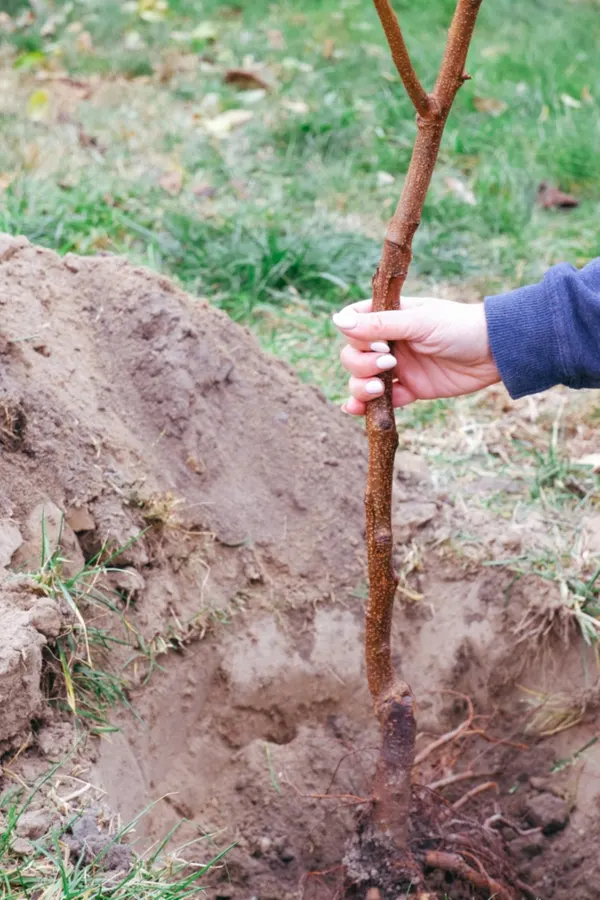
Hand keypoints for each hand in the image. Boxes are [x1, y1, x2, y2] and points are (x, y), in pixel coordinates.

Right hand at [333, 297, 499, 414]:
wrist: (495, 353)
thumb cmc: (459, 326)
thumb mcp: (419, 323)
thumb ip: (379, 324)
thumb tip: (337, 320)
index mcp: (390, 317)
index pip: (353, 323)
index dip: (353, 335)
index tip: (374, 342)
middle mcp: (390, 342)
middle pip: (353, 356)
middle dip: (360, 364)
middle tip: (387, 363)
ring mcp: (399, 367)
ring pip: (362, 380)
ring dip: (361, 386)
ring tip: (377, 389)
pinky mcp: (411, 390)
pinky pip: (383, 401)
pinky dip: (368, 407)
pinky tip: (356, 410)